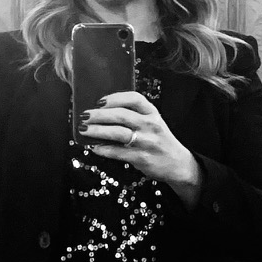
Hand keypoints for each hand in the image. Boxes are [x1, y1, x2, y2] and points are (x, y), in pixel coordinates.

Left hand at [79, 90, 202, 207]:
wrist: (178, 164)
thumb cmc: (159, 140)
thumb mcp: (153, 123)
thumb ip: (134, 116)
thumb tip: (102, 114)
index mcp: (153, 113)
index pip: (134, 99)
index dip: (115, 98)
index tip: (100, 101)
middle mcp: (151, 125)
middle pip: (121, 115)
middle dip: (99, 115)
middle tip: (84, 115)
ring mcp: (146, 142)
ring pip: (117, 133)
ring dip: (97, 130)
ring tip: (83, 130)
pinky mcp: (141, 157)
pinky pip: (117, 152)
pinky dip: (103, 149)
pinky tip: (94, 147)